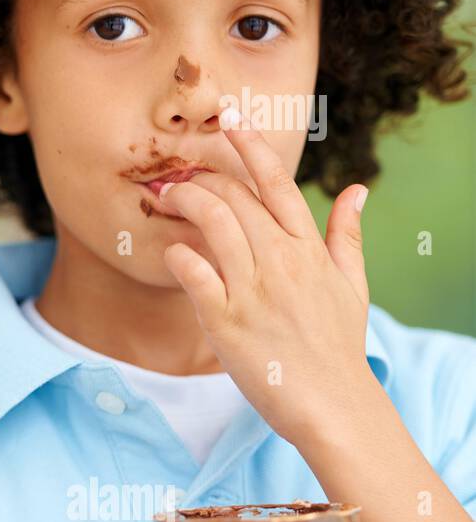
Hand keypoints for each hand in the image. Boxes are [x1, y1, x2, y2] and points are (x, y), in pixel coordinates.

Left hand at [157, 108, 376, 446]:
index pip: (276, 183)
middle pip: (235, 197)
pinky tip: (170, 251)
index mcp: (309, 249)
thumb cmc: (337, 346)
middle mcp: (281, 261)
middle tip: (178, 177)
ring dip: (184, 202)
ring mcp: (252, 289)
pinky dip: (176, 254)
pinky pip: (192, 273)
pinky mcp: (225, 321)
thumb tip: (356, 190)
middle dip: (201, 178)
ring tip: (166, 199)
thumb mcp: (351, 286)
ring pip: (213, 223)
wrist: (332, 405)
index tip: (229, 115)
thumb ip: (347, 235)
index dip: (251, 145)